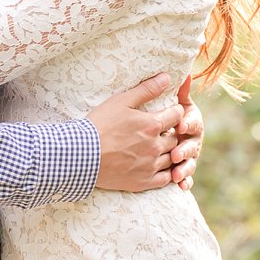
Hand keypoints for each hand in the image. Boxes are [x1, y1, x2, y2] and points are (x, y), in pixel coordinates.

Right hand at [86, 73, 184, 191]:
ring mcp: (150, 166)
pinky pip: (166, 179)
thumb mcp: (121, 101)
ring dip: (169, 152)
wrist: (82, 154)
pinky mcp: (144, 182)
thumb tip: (166, 77)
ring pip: (172, 158)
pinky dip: (168, 173)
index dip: (175, 112)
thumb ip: (146, 90)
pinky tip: (160, 167)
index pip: (177, 116)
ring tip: (159, 147)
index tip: (169, 112)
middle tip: (162, 131)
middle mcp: (155, 146)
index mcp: (152, 125)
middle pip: (175, 138)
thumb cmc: (99, 124)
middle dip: (172, 132)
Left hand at [172, 75, 203, 191]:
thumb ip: (180, 91)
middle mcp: (193, 138)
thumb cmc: (167, 112)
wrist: (159, 130)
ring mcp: (189, 154)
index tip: (180, 125)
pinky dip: (185, 181)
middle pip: (193, 144)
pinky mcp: (183, 167)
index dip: (188, 123)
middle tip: (176, 153)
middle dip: (185, 149)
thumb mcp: (173, 102)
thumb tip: (186, 73)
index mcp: (191, 120)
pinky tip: (181, 186)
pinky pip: (186, 176)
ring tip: (176, 174)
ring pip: (190, 162)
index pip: (193, 121)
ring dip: (184, 168)